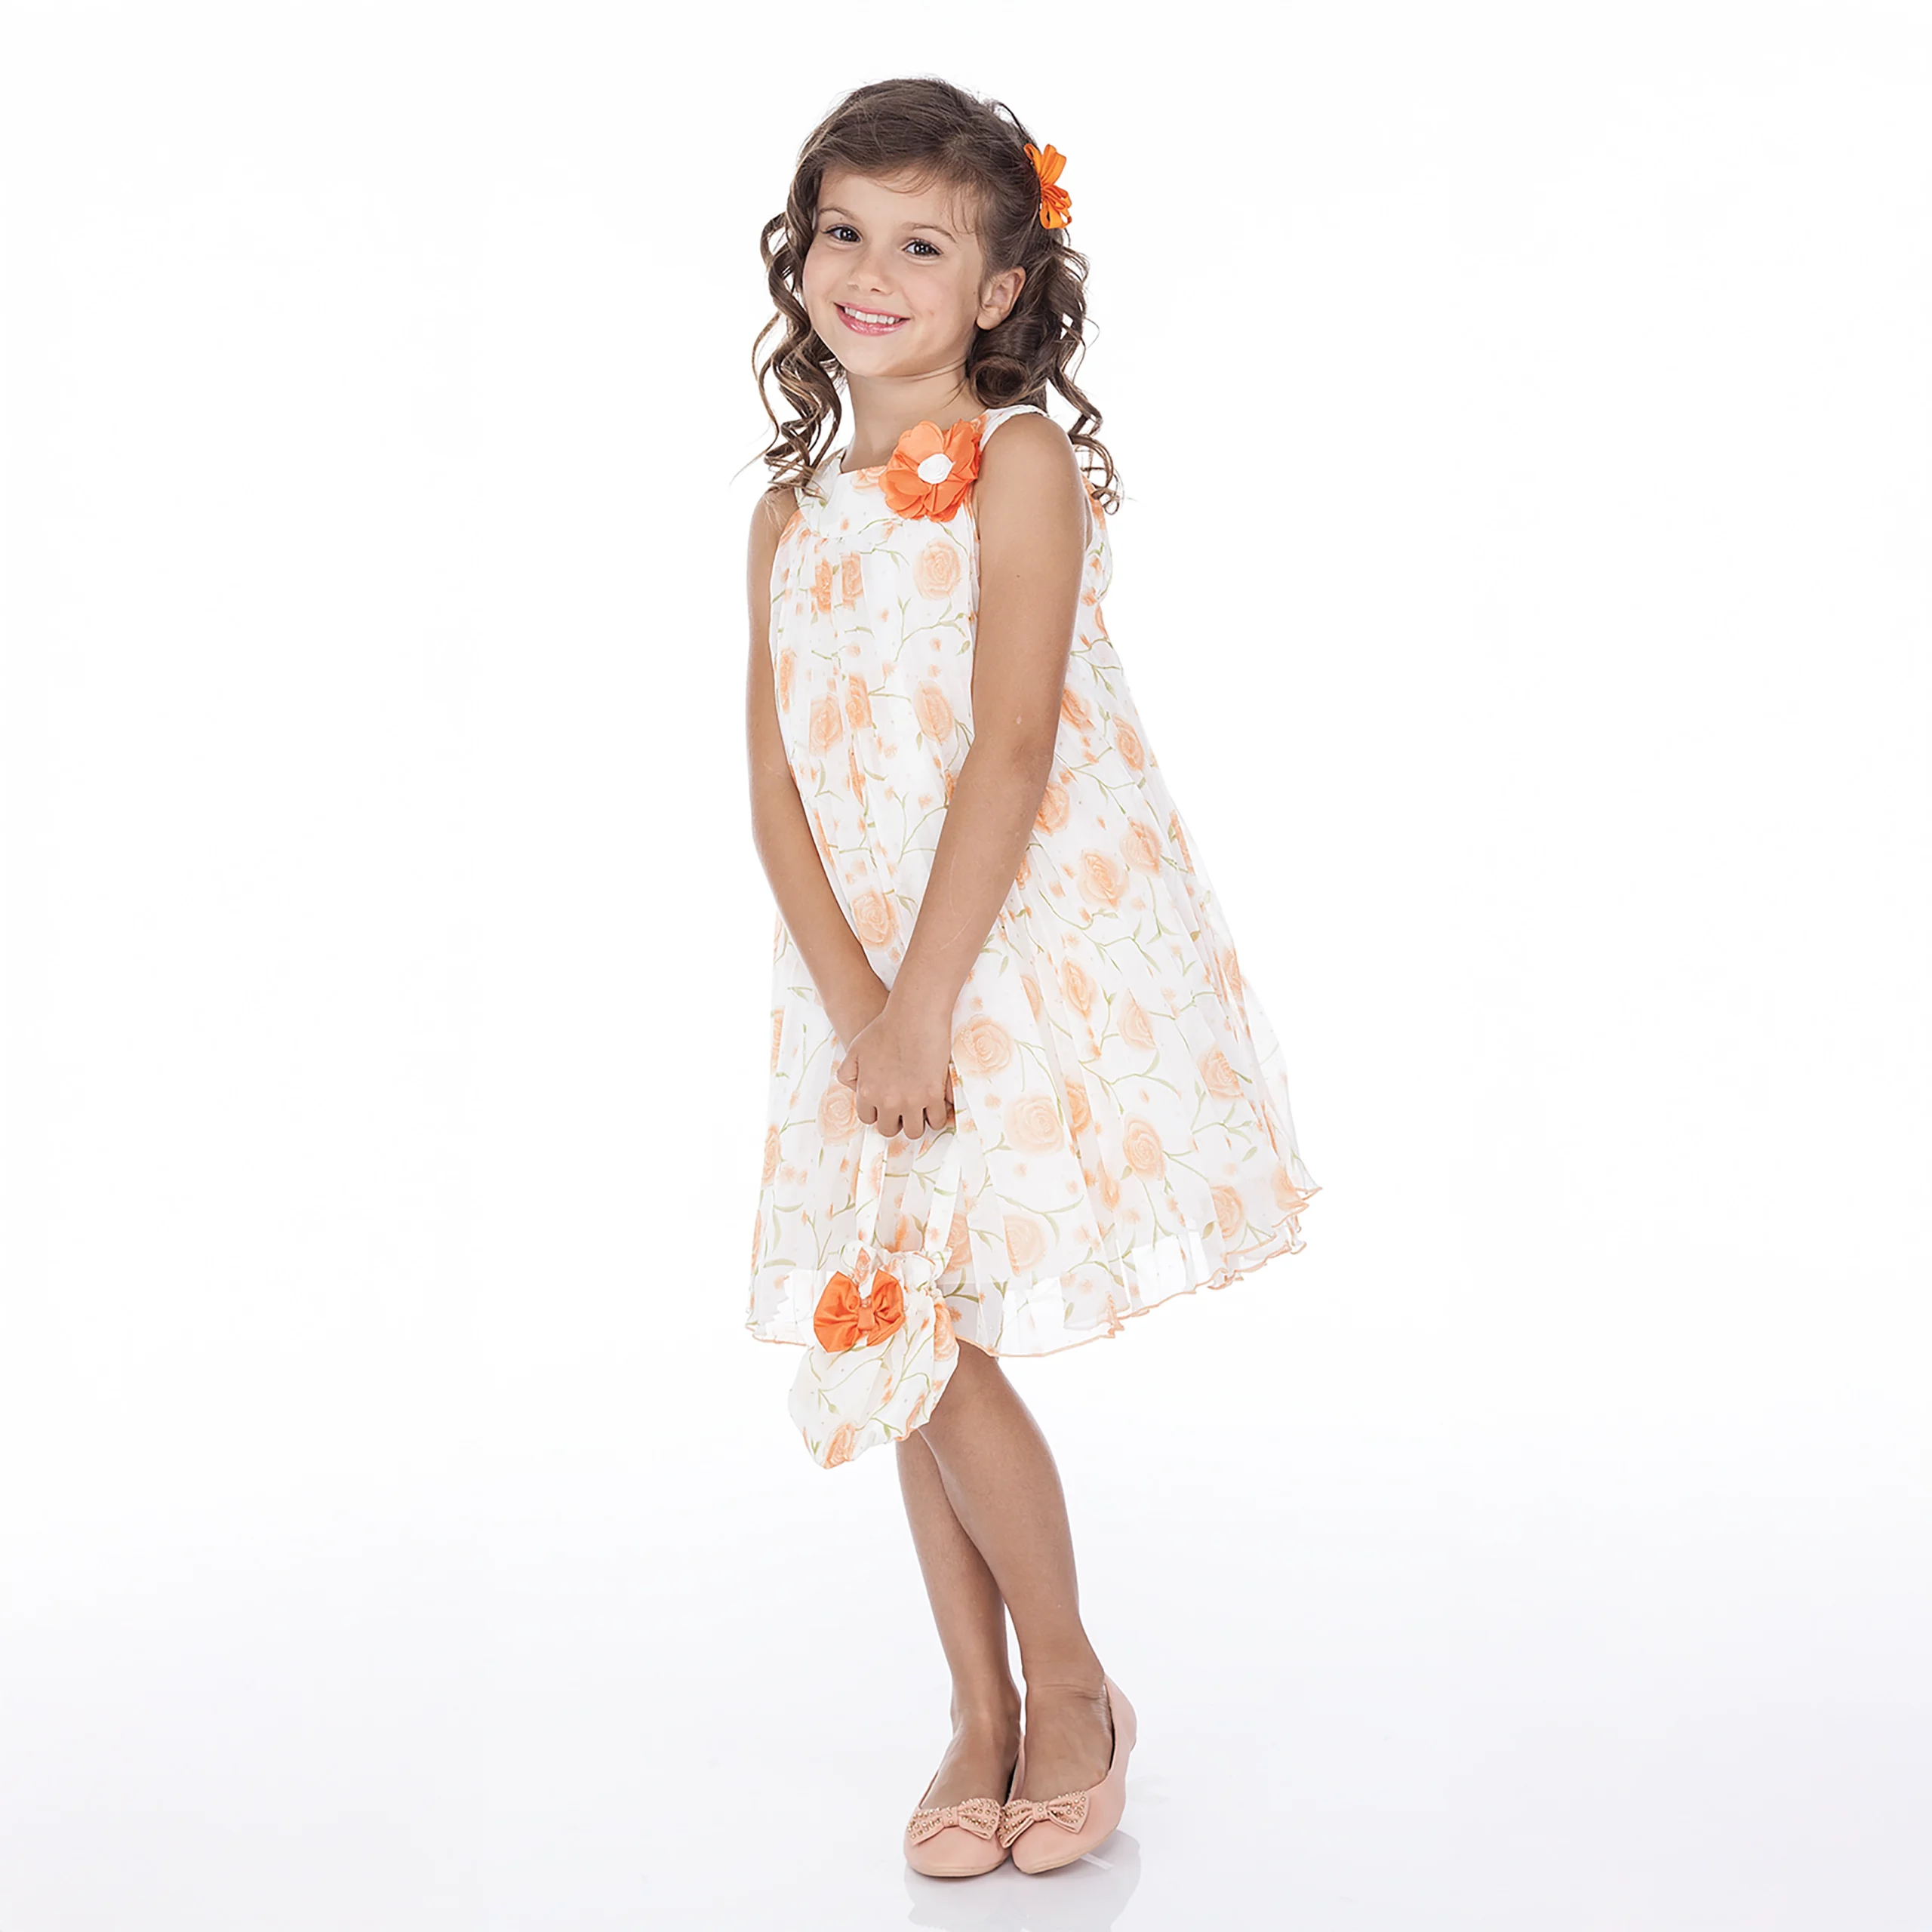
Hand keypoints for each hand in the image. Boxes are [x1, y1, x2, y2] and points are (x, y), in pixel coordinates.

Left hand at [837, 1001, 955, 1139]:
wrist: (913, 1015)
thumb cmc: (884, 1028)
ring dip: (917, 1122)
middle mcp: (887, 1101)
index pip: (869, 1118)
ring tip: (922, 1111)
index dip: (878, 1112)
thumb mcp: (855, 1050)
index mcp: (867, 1092)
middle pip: (890, 1129)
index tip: (887, 1105)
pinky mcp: (933, 1095)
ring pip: (914, 1130)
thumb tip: (853, 1090)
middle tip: (905, 1110)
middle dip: (896, 1120)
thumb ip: (848, 1073)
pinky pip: (937, 1120)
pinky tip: (938, 1105)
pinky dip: (937, 1116)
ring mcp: (911, 1101)